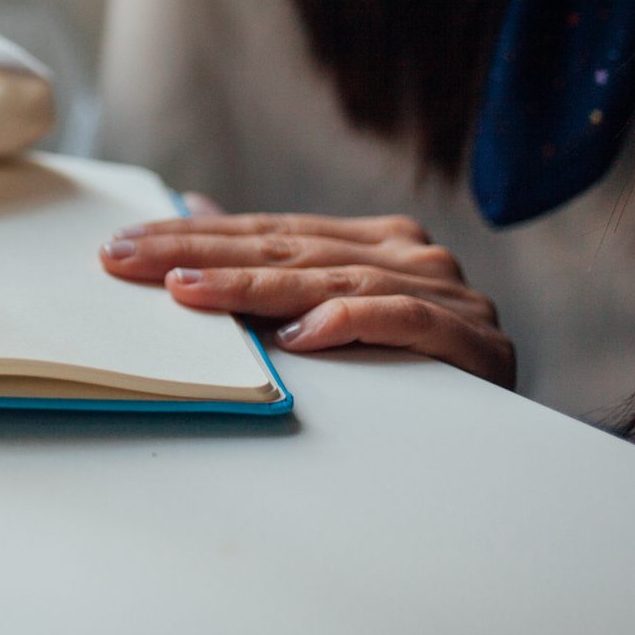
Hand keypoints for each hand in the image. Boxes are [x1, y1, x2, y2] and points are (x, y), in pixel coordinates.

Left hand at [97, 203, 515, 387]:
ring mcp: (443, 291)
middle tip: (129, 261)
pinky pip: (399, 321)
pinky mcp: (469, 338)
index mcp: (371, 239)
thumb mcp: (334, 302)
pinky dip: (348, 323)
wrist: (513, 425)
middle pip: (285, 251)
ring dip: (254, 288)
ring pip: (329, 281)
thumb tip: (195, 209)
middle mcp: (408, 253)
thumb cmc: (411, 363)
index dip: (190, 237)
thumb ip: (274, 260)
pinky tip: (298, 334)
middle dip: (199, 256)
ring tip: (188, 293)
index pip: (264, 232)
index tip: (122, 247)